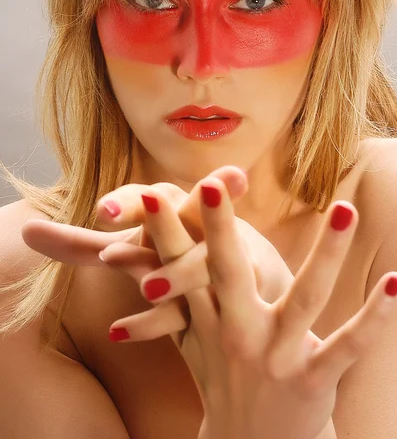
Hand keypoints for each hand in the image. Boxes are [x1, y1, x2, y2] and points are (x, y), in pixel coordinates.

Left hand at [21, 166, 290, 333]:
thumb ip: (79, 242)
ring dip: (175, 272)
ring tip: (146, 287)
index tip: (102, 213)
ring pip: (194, 264)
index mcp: (169, 205)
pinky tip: (120, 332)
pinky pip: (188, 310)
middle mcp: (192, 227)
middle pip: (181, 217)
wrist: (236, 273)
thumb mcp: (123, 246)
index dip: (126, 205)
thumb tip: (25, 230)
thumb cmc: (167, 252)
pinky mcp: (221, 294)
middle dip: (167, 213)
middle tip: (150, 202)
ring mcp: (211, 260)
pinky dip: (155, 322)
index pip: (146, 200)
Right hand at [100, 175, 396, 438]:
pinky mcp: (313, 379)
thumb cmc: (221, 377)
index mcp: (208, 321)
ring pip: (305, 298)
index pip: (181, 268)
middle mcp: (238, 335)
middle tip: (212, 186)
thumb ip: (174, 297)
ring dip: (327, 253)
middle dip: (217, 230)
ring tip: (346, 209)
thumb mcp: (192, 339)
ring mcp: (277, 357)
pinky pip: (349, 345)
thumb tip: (134, 263)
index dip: (165, 231)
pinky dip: (374, 316)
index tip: (151, 195)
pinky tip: (396, 281)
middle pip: (228, 275)